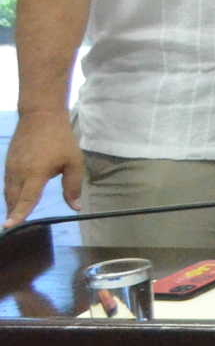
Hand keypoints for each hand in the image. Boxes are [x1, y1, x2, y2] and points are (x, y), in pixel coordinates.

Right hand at [3, 108, 81, 224]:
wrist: (40, 116)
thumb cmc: (61, 139)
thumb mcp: (73, 161)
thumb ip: (73, 186)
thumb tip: (76, 207)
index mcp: (35, 173)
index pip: (26, 198)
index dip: (19, 214)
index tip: (10, 226)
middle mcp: (18, 172)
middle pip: (14, 199)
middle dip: (15, 214)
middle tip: (19, 229)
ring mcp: (10, 167)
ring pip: (8, 193)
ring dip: (12, 205)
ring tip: (16, 217)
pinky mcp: (8, 163)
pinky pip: (7, 184)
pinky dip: (10, 195)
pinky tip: (16, 201)